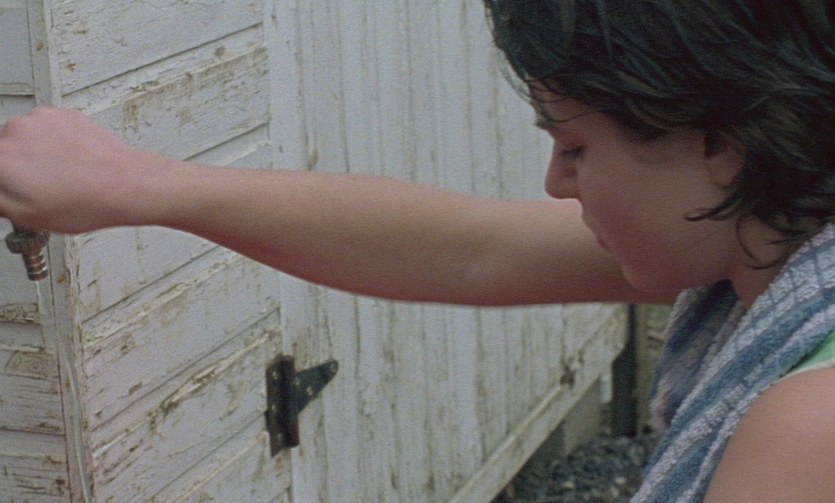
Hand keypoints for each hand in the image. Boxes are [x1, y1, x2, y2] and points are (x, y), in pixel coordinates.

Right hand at [0, 107, 152, 232]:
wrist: (127, 184)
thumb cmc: (85, 202)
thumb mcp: (26, 216)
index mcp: (0, 158)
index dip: (6, 181)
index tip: (15, 187)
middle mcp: (15, 131)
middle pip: (3, 150)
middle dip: (14, 167)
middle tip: (41, 187)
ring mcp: (41, 119)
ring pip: (26, 138)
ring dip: (36, 153)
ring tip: (62, 176)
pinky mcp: (63, 115)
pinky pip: (50, 129)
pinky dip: (57, 142)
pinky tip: (74, 162)